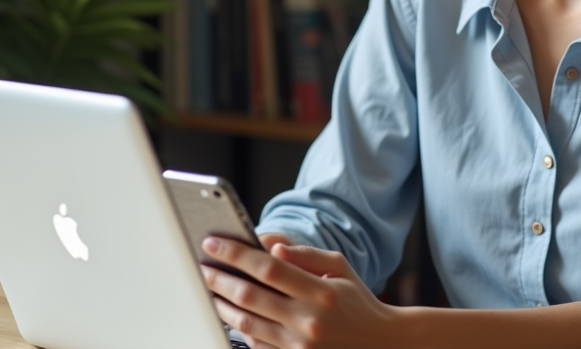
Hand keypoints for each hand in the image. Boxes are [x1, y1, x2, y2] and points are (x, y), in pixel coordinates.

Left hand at [200, 236, 404, 348]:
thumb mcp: (340, 267)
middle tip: (201, 265)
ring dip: (221, 304)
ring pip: (246, 323)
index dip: (236, 253)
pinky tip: (228, 313)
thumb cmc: (357, 302)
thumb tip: (273, 247)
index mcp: (320, 292)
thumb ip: (306, 255)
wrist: (379, 345)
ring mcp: (299, 346)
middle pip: (251, 296)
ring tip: (208, 288)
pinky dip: (238, 328)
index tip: (214, 242)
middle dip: (219, 278)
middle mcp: (308, 321)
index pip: (268, 268)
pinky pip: (256, 345)